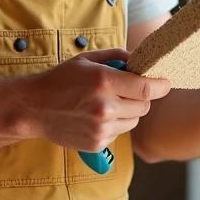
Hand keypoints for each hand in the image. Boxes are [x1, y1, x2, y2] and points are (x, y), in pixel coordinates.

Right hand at [21, 48, 170, 151]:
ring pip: (134, 120)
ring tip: (107, 103)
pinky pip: (120, 133)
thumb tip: (141, 61)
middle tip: (128, 91)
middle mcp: (105, 106)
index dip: (161, 86)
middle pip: (144, 106)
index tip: (165, 83)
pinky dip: (115, 125)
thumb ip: (117, 56)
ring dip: (128, 111)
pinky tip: (96, 117)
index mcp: (103, 81)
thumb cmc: (60, 80)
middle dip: (141, 97)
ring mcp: (101, 128)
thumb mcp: (86, 59)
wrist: (34, 108)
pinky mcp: (98, 143)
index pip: (146, 88)